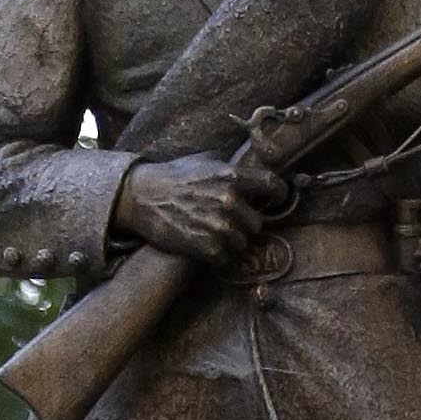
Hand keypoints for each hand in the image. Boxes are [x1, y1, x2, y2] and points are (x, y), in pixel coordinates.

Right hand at [114, 151, 288, 266]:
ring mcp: (219, 226)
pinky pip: (226, 258)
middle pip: (257, 224)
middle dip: (245, 225)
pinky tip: (205, 245)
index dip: (277, 194)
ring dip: (231, 242)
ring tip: (212, 233)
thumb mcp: (205, 161)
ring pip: (242, 243)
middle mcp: (229, 200)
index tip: (275, 200)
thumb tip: (254, 174)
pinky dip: (217, 256)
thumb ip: (232, 169)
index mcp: (232, 176)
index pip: (272, 185)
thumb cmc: (173, 176)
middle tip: (228, 222)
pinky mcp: (207, 247)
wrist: (143, 197)